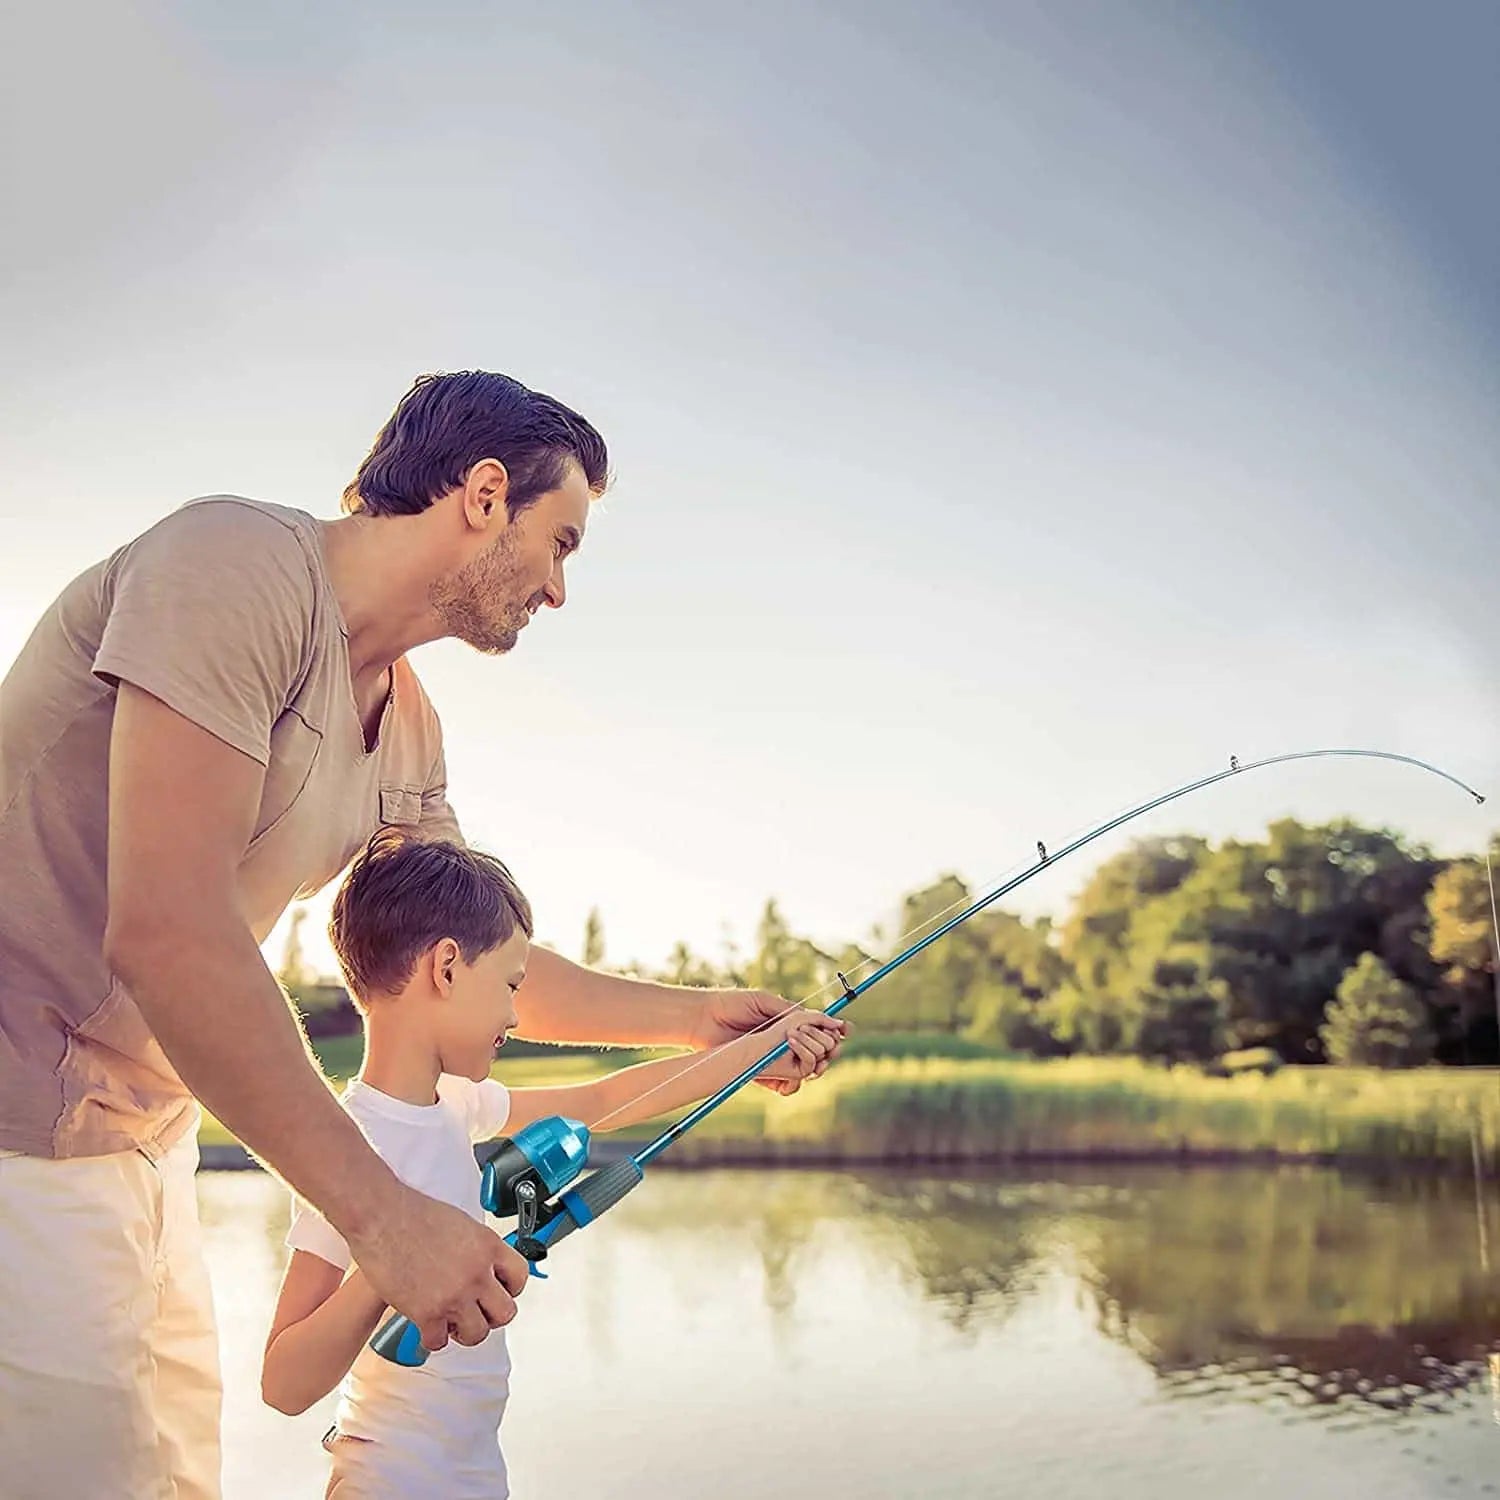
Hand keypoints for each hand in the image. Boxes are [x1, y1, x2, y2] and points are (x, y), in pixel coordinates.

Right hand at [346, 1183, 528, 1352]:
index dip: (510, 1289)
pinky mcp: (427, 1313)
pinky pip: (439, 1341)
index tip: (498, 1292)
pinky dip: (432, 1337)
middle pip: (505, 1313)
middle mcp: (477, 1272)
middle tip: (476, 1312)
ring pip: (477, 1334)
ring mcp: (455, 1295)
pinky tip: (427, 1326)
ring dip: (464, 1331)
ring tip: (451, 1321)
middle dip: (490, 1315)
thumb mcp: (461, 1223)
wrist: (382, 1216)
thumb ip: (476, 1248)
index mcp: (488, 1246)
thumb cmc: (413, 1213)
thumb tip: (481, 1264)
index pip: (520, 1277)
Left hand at [695, 989, 848, 1094]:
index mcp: (787, 1022)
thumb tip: (818, 1017)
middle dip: (829, 1050)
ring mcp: (774, 1059)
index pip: (818, 1030)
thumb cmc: (731, 1005)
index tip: (846, 1030)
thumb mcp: (763, 1001)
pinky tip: (793, 1071)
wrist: (703, 1020)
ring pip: (806, 1071)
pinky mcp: (762, 1073)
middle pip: (819, 1052)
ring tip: (813, 1060)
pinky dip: (792, 1082)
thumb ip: (790, 1011)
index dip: (834, 1031)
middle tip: (831, 1047)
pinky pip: (785, 1085)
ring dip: (815, 1066)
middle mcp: (784, 1042)